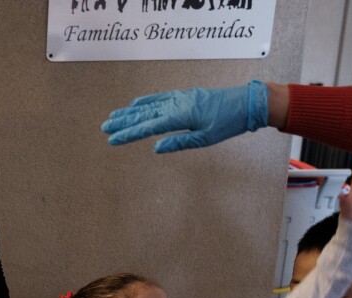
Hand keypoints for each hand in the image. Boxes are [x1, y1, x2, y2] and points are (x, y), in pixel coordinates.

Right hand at [101, 81, 268, 152]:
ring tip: (113, 117)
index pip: (148, 127)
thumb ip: (179, 142)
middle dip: (123, 122)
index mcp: (180, 116)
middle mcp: (176, 104)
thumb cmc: (228, 123)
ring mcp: (179, 98)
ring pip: (149, 105)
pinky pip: (159, 97)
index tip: (112, 140)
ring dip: (129, 112)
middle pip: (144, 114)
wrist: (246, 103)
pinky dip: (145, 101)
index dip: (128, 134)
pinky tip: (135, 104)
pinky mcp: (184, 95)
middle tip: (104, 128)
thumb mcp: (205, 139)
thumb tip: (156, 147)